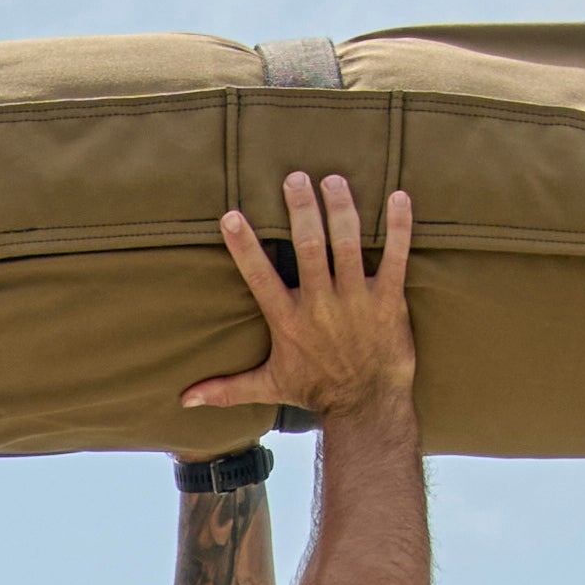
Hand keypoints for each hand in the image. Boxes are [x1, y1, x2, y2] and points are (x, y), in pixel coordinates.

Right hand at [184, 177, 414, 425]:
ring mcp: (357, 300)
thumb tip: (184, 400)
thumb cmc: (317, 390)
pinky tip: (398, 196)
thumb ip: (226, 388)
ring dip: (342, 208)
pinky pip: (396, 257)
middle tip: (296, 177)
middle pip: (308, 248)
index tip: (232, 215)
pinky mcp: (390, 300)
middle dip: (302, 209)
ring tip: (334, 180)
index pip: (260, 277)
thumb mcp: (269, 386)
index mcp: (288, 320)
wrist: (367, 406)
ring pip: (347, 244)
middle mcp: (320, 306)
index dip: (245, 246)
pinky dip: (399, 227)